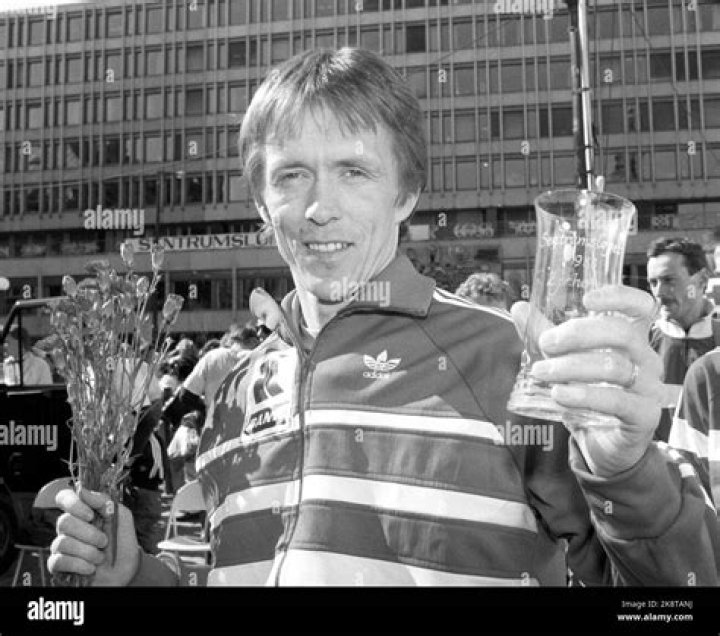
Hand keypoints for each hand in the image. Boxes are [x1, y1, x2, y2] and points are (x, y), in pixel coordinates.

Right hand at [48, 488, 139, 585]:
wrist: (126, 569)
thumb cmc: (122, 541)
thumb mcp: (122, 517)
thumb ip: (104, 501)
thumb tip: (82, 490)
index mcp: (82, 512)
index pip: (64, 498)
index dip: (73, 503)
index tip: (90, 515)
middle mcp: (69, 527)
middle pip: (64, 522)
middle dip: (88, 533)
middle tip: (104, 541)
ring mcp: (62, 546)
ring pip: (62, 543)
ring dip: (87, 551)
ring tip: (100, 557)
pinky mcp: (59, 566)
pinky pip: (57, 561)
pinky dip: (78, 565)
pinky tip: (91, 568)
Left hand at [511, 285, 663, 476]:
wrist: (602, 444)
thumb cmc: (587, 395)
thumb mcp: (564, 361)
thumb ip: (545, 335)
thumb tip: (519, 307)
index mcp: (632, 339)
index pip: (641, 306)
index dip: (619, 297)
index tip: (587, 298)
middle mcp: (646, 359)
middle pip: (622, 333)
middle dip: (579, 334)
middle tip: (546, 344)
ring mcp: (649, 388)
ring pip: (615, 367)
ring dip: (572, 367)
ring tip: (540, 372)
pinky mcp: (644, 416)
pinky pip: (618, 401)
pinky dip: (585, 396)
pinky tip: (559, 395)